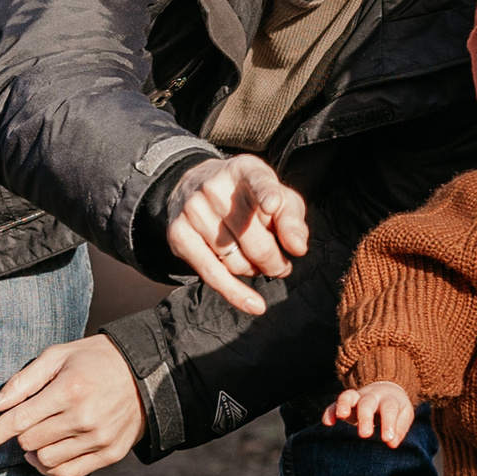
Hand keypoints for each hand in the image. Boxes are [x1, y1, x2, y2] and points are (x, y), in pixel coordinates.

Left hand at [0, 333, 145, 475]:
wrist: (146, 374)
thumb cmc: (93, 360)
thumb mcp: (57, 356)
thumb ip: (22, 381)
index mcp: (68, 390)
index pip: (18, 421)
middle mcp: (84, 418)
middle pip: (28, 443)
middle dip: (21, 434)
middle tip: (31, 420)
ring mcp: (99, 439)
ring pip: (45, 461)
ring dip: (35, 452)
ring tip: (44, 434)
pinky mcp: (110, 454)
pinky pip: (67, 474)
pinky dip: (51, 468)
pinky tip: (51, 452)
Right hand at [167, 156, 310, 315]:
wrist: (194, 187)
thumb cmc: (248, 198)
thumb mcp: (277, 198)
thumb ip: (292, 219)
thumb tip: (297, 248)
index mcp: (245, 170)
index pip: (258, 181)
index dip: (266, 194)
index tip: (272, 205)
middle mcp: (215, 186)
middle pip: (255, 240)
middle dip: (275, 261)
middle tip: (282, 266)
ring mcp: (193, 210)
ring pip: (236, 261)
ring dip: (254, 271)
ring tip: (258, 264)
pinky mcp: (179, 234)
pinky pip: (212, 273)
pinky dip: (235, 293)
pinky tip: (254, 305)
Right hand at [327, 380, 417, 445]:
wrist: (386, 388)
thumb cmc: (396, 408)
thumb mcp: (404, 415)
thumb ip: (400, 428)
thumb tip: (392, 443)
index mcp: (389, 399)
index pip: (389, 409)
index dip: (388, 423)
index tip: (387, 439)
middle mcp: (371, 396)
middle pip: (367, 403)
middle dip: (365, 418)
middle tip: (365, 434)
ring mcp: (355, 398)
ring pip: (347, 396)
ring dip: (343, 405)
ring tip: (341, 415)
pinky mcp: (343, 404)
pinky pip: (334, 405)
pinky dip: (330, 412)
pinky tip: (327, 422)